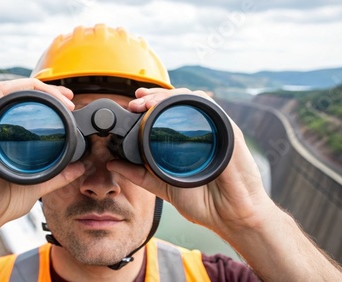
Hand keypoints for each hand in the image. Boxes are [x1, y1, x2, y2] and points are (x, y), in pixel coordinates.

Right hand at [0, 78, 84, 227]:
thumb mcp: (36, 185)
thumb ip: (58, 176)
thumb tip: (79, 167)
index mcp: (5, 137)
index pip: (26, 107)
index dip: (49, 98)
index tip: (69, 104)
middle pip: (19, 94)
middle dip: (46, 89)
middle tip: (68, 98)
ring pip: (8, 90)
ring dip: (35, 87)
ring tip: (58, 97)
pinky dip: (15, 89)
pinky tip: (32, 93)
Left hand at [108, 87, 274, 235]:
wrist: (229, 216)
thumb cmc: (203, 202)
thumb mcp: (161, 185)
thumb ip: (137, 174)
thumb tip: (111, 163)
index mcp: (185, 141)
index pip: (166, 113)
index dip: (149, 104)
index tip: (131, 105)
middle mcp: (199, 130)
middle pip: (177, 101)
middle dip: (153, 96)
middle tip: (135, 101)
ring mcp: (215, 129)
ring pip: (191, 98)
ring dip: (168, 95)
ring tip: (148, 100)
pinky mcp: (229, 131)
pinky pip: (211, 107)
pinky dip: (191, 100)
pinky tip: (175, 101)